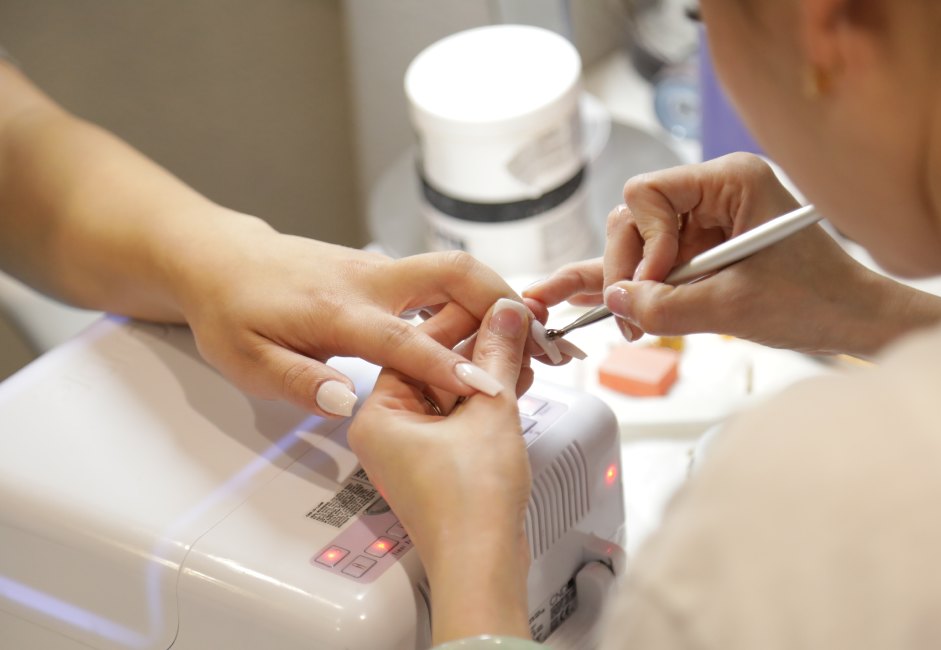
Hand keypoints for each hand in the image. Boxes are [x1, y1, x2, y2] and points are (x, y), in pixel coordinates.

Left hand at [167, 211, 537, 415]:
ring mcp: (379, 270)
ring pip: (453, 270)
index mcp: (336, 310)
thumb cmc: (232, 311)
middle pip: (452, 272)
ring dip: (498, 298)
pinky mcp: (384, 271)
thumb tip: (349, 401)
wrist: (221, 259)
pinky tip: (491, 329)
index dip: (449, 366)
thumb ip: (298, 382)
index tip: (490, 388)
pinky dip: (475, 299)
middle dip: (503, 300)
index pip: (404, 339)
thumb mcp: (246, 360)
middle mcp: (368, 281)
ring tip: (534, 338)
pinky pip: (440, 279)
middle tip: (542, 339)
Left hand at [349, 297, 533, 642]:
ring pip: (450, 391)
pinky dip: (486, 399)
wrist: (481, 566)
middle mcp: (387, 429)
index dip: (462, 319)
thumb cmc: (468, 505)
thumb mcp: (489, 412)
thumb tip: (505, 314)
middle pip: (433, 366)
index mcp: (378, 413)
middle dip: (479, 346)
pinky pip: (458, 416)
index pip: (415, 345)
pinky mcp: (437, 464)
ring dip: (487, 371)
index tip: (494, 303)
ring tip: (523, 349)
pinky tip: (516, 380)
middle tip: (514, 324)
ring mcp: (412, 448)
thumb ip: (497, 354)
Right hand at [525, 153, 940, 356]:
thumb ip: (667, 305)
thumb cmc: (815, 302)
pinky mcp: (704, 250)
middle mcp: (714, 192)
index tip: (656, 282)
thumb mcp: (734, 308)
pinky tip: (589, 297)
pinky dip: (631, 283)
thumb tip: (615, 301)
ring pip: (638, 243)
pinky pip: (655, 262)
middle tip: (631, 315)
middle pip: (635, 218)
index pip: (648, 193)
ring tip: (625, 324)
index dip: (642, 241)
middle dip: (628, 268)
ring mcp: (706, 221)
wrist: (854, 321)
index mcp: (731, 180)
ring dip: (629, 284)